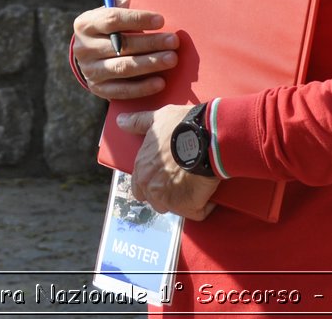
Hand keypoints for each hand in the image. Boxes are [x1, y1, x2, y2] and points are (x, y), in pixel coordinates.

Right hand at [72, 4, 178, 99]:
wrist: (94, 56)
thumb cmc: (112, 27)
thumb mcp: (115, 9)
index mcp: (86, 23)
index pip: (112, 19)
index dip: (138, 19)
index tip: (162, 20)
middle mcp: (83, 47)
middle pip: (120, 45)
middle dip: (150, 42)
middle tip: (173, 41)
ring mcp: (89, 70)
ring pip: (123, 67)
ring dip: (150, 64)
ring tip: (172, 59)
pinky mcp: (98, 89)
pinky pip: (122, 91)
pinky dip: (142, 87)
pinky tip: (161, 82)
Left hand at [117, 106, 218, 220]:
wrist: (207, 136)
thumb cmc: (182, 126)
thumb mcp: (158, 119)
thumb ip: (138, 123)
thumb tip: (121, 121)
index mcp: (142, 168)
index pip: (139, 188)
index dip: (152, 183)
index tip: (165, 176)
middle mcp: (151, 187)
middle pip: (156, 201)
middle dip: (168, 194)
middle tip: (183, 179)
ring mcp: (169, 199)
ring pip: (176, 208)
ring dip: (185, 201)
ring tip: (196, 185)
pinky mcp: (189, 207)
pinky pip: (197, 212)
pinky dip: (205, 205)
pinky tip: (210, 190)